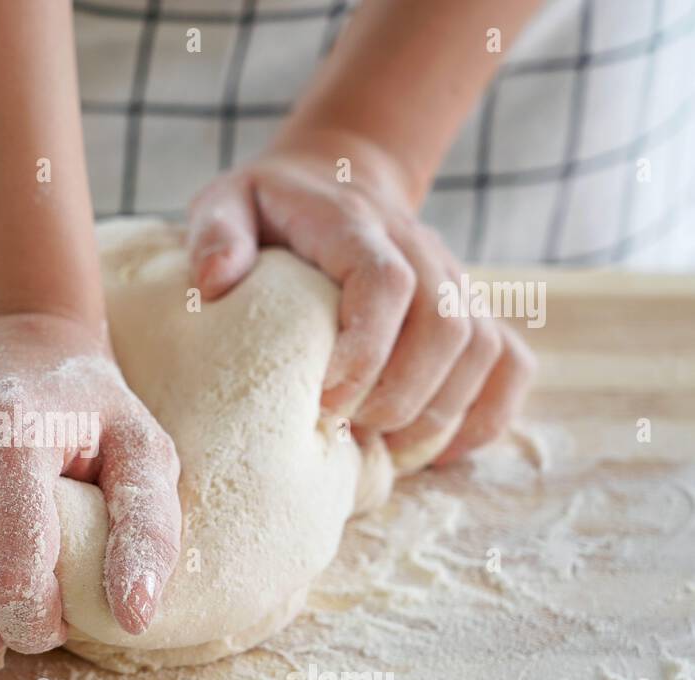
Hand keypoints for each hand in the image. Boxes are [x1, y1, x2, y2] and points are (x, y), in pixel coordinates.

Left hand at [186, 129, 534, 466]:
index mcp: (355, 224)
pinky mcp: (471, 310)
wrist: (333, 179)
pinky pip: (510, 364)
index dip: (367, 347)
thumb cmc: (269, 208)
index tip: (326, 396)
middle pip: (446, 325)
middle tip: (346, 429)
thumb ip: (216, 234)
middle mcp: (417, 248)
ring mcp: (452, 279)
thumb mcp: (226, 202)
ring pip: (482, 349)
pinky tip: (438, 452)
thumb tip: (216, 281)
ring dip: (439, 411)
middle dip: (400, 394)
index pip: (387, 282)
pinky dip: (486, 415)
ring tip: (382, 447)